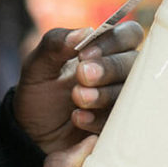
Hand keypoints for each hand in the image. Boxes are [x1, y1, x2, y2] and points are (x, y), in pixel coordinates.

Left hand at [13, 22, 142, 154]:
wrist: (33, 135)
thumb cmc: (40, 93)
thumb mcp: (37, 67)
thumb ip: (54, 44)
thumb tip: (84, 31)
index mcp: (106, 50)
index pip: (129, 34)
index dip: (113, 41)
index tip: (84, 54)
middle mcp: (119, 73)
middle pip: (134, 63)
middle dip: (109, 68)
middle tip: (82, 75)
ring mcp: (121, 100)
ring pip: (130, 92)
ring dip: (104, 93)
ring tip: (77, 97)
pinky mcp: (119, 125)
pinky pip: (121, 120)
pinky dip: (99, 118)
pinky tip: (77, 118)